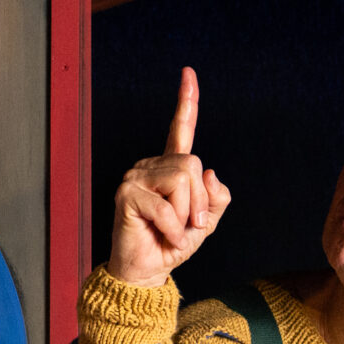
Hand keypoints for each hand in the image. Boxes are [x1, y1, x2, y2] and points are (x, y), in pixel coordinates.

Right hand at [108, 66, 232, 287]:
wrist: (146, 271)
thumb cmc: (172, 244)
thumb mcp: (206, 223)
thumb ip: (216, 198)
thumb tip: (210, 173)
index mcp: (170, 168)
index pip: (179, 129)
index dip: (186, 101)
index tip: (188, 73)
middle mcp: (150, 166)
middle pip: (193, 163)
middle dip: (200, 201)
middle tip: (189, 226)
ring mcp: (135, 177)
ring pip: (183, 180)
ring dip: (187, 214)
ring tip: (173, 230)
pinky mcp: (126, 194)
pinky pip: (168, 207)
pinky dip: (173, 228)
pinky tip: (163, 236)